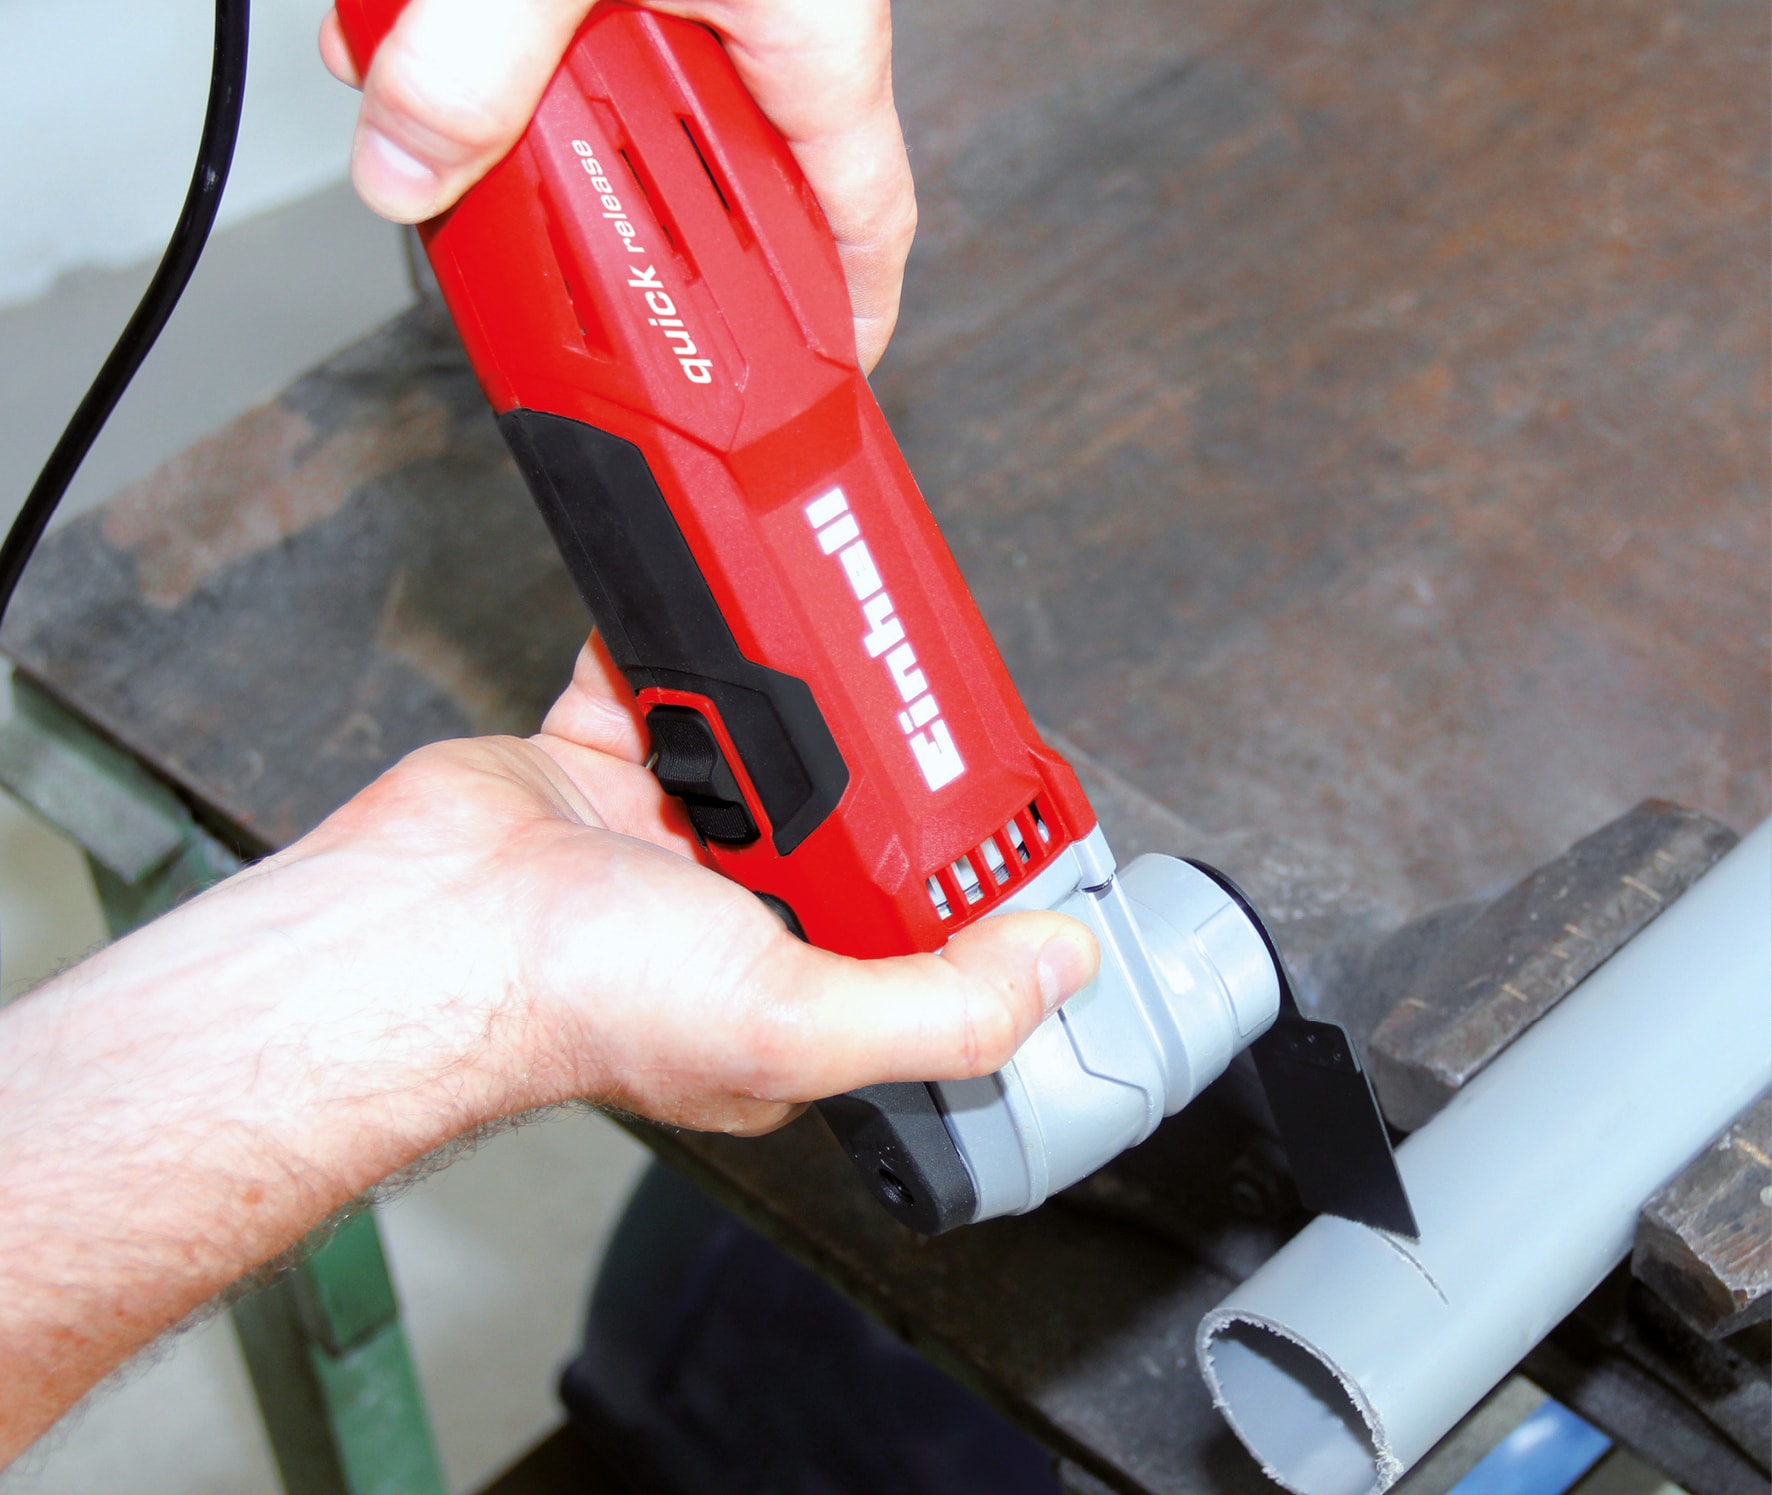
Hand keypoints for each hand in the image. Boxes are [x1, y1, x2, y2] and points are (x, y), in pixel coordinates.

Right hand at [303, 634, 1098, 1135]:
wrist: (418, 928)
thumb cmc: (574, 997)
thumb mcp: (794, 1021)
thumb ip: (940, 1006)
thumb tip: (1060, 966)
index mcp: (793, 994)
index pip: (914, 931)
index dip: (963, 871)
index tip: (1003, 798)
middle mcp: (735, 918)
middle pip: (844, 816)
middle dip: (879, 756)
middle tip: (924, 684)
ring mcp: (664, 834)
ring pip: (761, 734)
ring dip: (791, 685)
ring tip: (838, 633)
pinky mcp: (602, 763)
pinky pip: (660, 678)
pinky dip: (683, 634)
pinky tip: (721, 598)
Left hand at [320, 0, 915, 371]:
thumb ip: (467, 62)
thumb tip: (410, 168)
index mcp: (809, 32)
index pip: (860, 220)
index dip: (844, 321)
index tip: (811, 392)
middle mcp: (769, 14)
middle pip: (714, 178)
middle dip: (614, 217)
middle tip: (549, 250)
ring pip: (617, 96)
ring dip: (518, 112)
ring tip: (438, 104)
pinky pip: (562, 20)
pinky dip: (486, 27)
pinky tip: (415, 16)